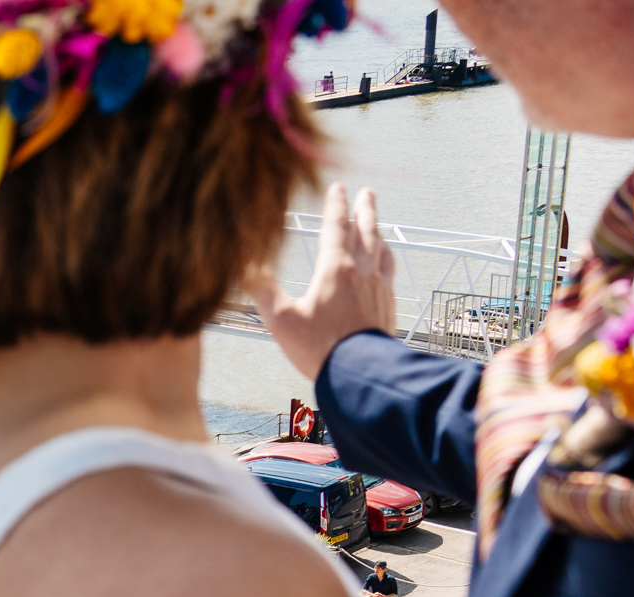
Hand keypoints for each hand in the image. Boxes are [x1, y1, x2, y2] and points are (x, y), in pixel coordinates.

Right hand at [246, 184, 395, 380]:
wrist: (359, 373)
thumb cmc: (319, 347)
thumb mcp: (280, 319)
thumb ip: (262, 289)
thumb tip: (244, 265)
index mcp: (334, 270)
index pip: (335, 228)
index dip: (335, 205)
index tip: (338, 187)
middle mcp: (360, 272)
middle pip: (364, 231)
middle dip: (364, 209)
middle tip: (367, 193)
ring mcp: (377, 287)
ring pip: (380, 248)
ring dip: (378, 229)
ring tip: (377, 221)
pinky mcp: (387, 304)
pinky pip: (389, 271)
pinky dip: (387, 257)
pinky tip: (386, 259)